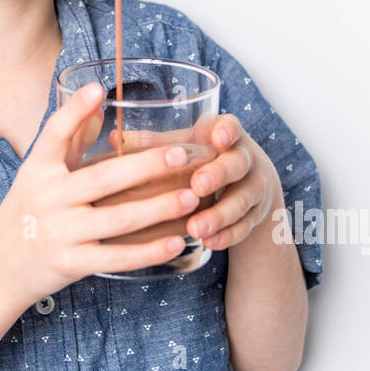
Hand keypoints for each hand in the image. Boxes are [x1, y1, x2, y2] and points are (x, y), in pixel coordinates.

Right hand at [0, 83, 210, 306]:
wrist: (1, 264)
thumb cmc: (29, 208)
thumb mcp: (40, 171)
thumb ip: (69, 139)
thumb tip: (98, 101)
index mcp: (39, 169)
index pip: (54, 134)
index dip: (74, 111)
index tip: (98, 89)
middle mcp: (48, 198)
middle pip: (102, 178)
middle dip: (145, 166)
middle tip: (180, 154)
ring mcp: (60, 232)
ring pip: (117, 219)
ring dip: (158, 208)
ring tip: (191, 196)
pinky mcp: (71, 263)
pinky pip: (116, 257)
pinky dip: (148, 251)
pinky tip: (177, 242)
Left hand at [106, 113, 278, 250]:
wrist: (248, 181)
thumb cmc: (206, 157)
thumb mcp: (188, 144)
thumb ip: (158, 144)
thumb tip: (115, 139)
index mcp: (226, 135)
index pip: (231, 127)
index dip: (226, 132)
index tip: (217, 138)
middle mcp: (245, 160)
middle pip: (238, 165)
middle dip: (219, 175)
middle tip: (197, 185)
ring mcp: (253, 189)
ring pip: (241, 201)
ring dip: (219, 215)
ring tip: (195, 227)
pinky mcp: (254, 215)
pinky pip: (244, 227)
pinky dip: (227, 236)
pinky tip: (209, 243)